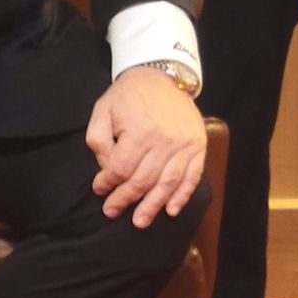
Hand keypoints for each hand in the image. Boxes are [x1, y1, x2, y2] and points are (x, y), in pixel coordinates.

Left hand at [85, 66, 206, 227]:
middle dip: (125, 200)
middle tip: (112, 211)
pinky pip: (192, 177)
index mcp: (140, 132)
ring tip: (140, 221)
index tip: (99, 189)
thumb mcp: (103, 110)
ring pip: (167, 184)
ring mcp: (185, 145)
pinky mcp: (198, 146)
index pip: (121, 169)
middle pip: (143, 180)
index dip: (108, 183)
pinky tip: (171, 210)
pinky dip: (182, 196)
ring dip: (153, 206)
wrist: (161, 75)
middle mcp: (164, 141)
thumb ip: (99, 141)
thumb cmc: (128, 95)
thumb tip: (107, 169)